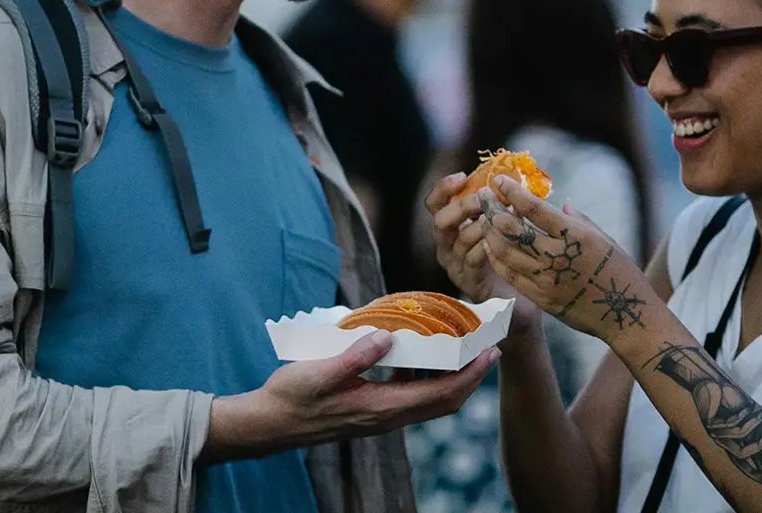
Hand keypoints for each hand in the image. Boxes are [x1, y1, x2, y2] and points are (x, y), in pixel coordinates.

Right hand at [203, 331, 498, 461]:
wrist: (270, 424)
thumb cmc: (292, 397)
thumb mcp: (320, 372)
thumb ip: (354, 356)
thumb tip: (386, 337)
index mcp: (381, 407)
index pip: (440, 394)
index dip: (469, 375)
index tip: (490, 353)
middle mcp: (387, 416)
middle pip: (444, 402)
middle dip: (471, 377)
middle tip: (489, 348)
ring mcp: (380, 416)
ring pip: (429, 400)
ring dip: (452, 378)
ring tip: (462, 347)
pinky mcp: (371, 410)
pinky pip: (411, 396)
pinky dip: (427, 378)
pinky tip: (421, 355)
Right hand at [427, 173, 543, 332]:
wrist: (516, 297)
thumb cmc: (508, 254)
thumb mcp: (499, 225)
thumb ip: (498, 204)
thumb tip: (512, 179)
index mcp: (450, 226)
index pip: (435, 203)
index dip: (444, 188)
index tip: (463, 176)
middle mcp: (446, 245)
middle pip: (440, 221)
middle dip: (461, 207)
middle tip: (483, 200)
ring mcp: (454, 265)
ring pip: (459, 240)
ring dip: (482, 226)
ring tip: (503, 218)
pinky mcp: (467, 281)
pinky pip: (472, 260)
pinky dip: (486, 247)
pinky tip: (501, 241)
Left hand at [481, 176, 657, 343]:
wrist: (626, 316)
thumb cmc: (620, 272)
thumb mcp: (605, 239)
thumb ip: (578, 220)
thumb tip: (560, 204)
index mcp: (575, 236)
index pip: (534, 209)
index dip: (512, 193)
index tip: (499, 181)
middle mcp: (557, 256)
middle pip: (512, 230)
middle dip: (492, 210)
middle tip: (483, 198)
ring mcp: (546, 279)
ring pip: (505, 252)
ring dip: (490, 233)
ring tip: (484, 221)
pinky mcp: (541, 298)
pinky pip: (510, 275)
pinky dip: (497, 258)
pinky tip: (491, 246)